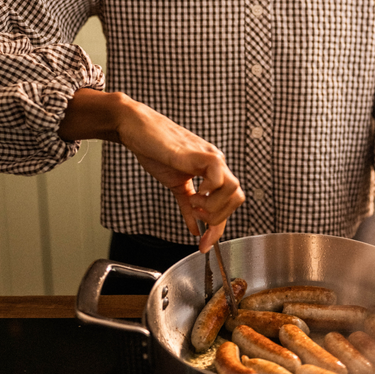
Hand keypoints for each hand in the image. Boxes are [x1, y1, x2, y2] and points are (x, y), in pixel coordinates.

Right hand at [116, 96, 244, 252]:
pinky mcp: (198, 153)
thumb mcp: (176, 185)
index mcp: (213, 172)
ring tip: (194, 203)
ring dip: (214, 206)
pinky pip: (219, 174)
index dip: (217, 230)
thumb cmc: (154, 151)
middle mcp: (216, 164)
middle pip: (237, 198)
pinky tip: (195, 193)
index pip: (227, 204)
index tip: (204, 245)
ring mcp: (209, 157)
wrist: (137, 128)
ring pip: (233, 188)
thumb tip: (196, 230)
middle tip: (198, 217)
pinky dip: (210, 190)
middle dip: (218, 218)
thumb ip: (188, 207)